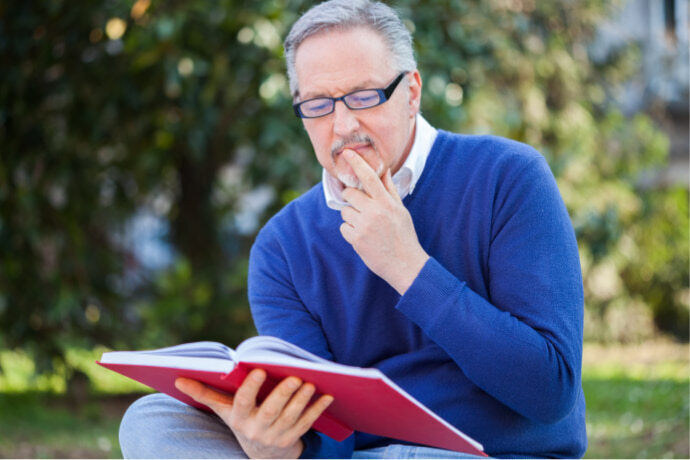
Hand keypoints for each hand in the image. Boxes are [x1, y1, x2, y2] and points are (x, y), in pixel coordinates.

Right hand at [175, 369, 333, 458]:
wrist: (261, 454)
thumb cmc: (241, 421)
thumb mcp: (223, 411)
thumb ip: (204, 393)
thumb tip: (178, 377)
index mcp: (239, 418)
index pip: (243, 403)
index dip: (251, 388)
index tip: (259, 370)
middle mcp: (257, 429)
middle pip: (271, 411)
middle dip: (283, 394)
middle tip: (294, 377)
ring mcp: (277, 436)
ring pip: (291, 417)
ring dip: (302, 400)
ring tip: (309, 383)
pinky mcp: (294, 438)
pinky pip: (307, 423)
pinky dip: (317, 410)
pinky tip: (327, 396)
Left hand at [339, 149, 428, 294]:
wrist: (404, 264)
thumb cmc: (403, 235)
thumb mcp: (401, 210)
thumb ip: (389, 189)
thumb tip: (384, 170)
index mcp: (386, 203)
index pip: (369, 177)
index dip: (356, 163)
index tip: (346, 152)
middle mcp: (374, 212)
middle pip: (350, 194)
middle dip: (351, 198)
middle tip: (361, 207)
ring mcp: (364, 226)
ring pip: (345, 212)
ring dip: (352, 217)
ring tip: (367, 227)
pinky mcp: (355, 239)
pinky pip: (343, 227)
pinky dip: (350, 231)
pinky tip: (363, 237)